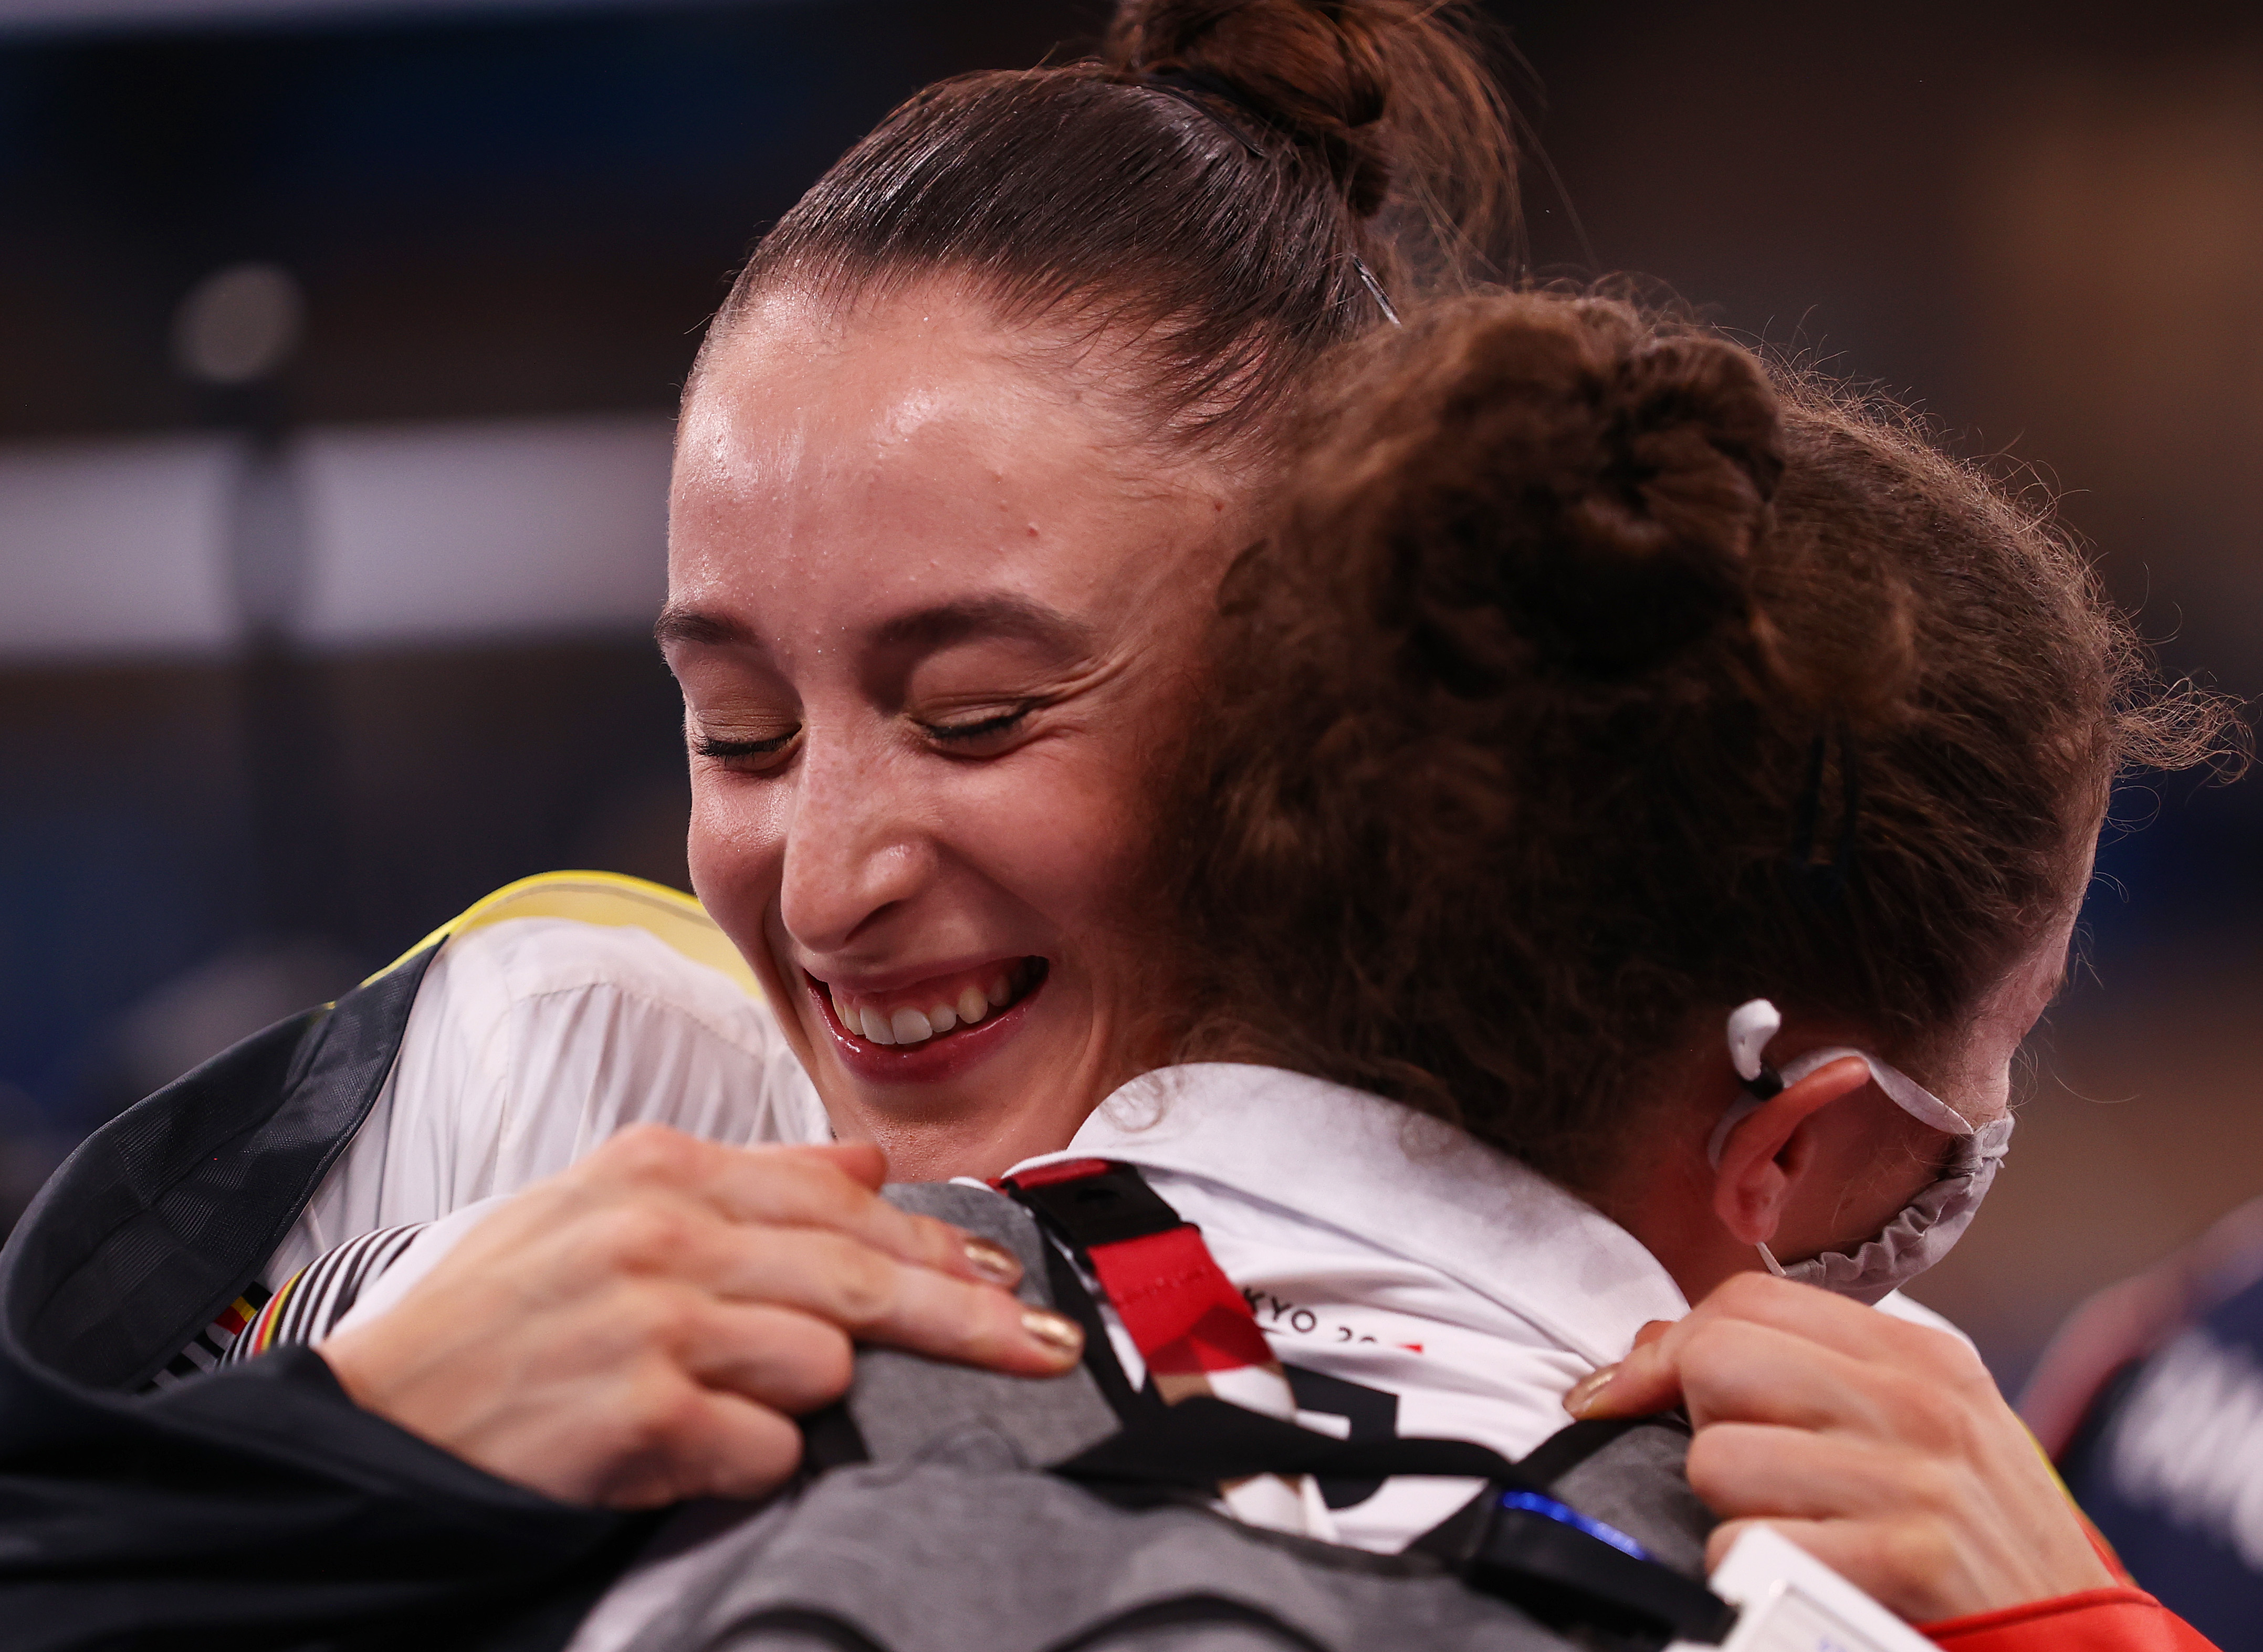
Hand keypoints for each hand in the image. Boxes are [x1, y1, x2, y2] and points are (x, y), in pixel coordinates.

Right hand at [320, 1124, 1081, 1508]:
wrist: (378, 1420)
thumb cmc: (501, 1319)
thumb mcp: (605, 1211)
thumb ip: (744, 1184)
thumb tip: (867, 1164)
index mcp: (660, 1168)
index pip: (840, 1199)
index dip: (938, 1245)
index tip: (1009, 1277)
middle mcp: (662, 1231)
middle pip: (862, 1273)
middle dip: (968, 1318)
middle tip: (1046, 1350)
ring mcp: (652, 1320)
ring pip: (822, 1362)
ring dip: (804, 1399)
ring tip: (729, 1405)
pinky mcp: (641, 1414)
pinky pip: (766, 1449)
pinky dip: (749, 1462)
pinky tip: (689, 1452)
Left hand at [1564, 1272, 2115, 1623]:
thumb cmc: (1978, 1547)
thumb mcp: (1921, 1434)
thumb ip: (1809, 1373)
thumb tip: (1658, 1343)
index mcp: (1922, 1358)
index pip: (1749, 1300)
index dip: (1666, 1345)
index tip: (1626, 1390)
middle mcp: (1921, 1406)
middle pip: (1718, 1361)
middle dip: (1699, 1423)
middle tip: (1745, 1476)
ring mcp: (1916, 1482)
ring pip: (1718, 1458)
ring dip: (1730, 1509)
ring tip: (1797, 1534)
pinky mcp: (1907, 1561)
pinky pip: (1747, 1544)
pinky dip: (1750, 1571)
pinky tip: (1805, 1579)